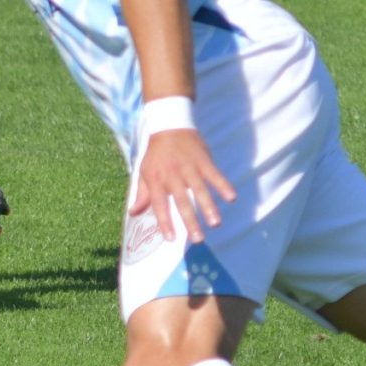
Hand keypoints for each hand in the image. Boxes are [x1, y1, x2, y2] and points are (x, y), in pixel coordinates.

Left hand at [131, 127, 236, 241]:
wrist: (169, 126)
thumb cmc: (156, 154)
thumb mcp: (144, 171)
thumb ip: (142, 194)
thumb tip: (133, 213)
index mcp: (155, 179)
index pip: (158, 204)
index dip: (164, 222)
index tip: (170, 239)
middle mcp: (172, 175)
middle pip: (181, 201)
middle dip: (190, 221)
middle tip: (198, 239)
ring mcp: (189, 168)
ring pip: (199, 190)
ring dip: (208, 206)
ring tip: (215, 223)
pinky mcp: (203, 161)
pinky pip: (214, 174)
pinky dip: (223, 185)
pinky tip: (231, 197)